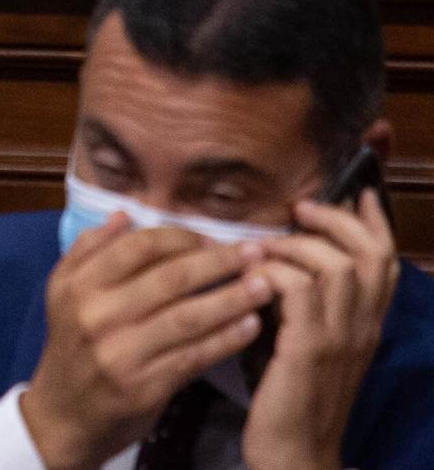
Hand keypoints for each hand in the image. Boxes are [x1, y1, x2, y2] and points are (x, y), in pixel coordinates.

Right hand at [19, 214, 267, 469]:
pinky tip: (251, 327)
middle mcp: (97, 315)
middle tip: (257, 252)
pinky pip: (193, 356)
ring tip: (265, 286)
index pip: (138, 247)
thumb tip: (124, 215)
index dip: (182, 238)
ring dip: (231, 299)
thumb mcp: (63, 293)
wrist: (63, 415)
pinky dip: (225, 340)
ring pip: (186, 317)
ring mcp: (121, 353)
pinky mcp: (143, 387)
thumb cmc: (70, 347)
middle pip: (169, 278)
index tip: (214, 238)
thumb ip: (89, 250)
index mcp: (79, 285)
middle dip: (218, 262)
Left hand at [239, 189, 398, 469]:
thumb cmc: (290, 394)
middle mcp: (361, 328)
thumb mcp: (309, 341)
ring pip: (335, 267)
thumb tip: (288, 258)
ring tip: (265, 250)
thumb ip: (310, 304)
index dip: (373, 222)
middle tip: (300, 210)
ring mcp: (339, 339)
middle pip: (369, 255)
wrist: (294, 454)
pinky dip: (272, 273)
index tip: (356, 192)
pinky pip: (298, 291)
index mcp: (365, 324)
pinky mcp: (308, 351)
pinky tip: (252, 279)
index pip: (385, 262)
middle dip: (337, 220)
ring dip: (295, 247)